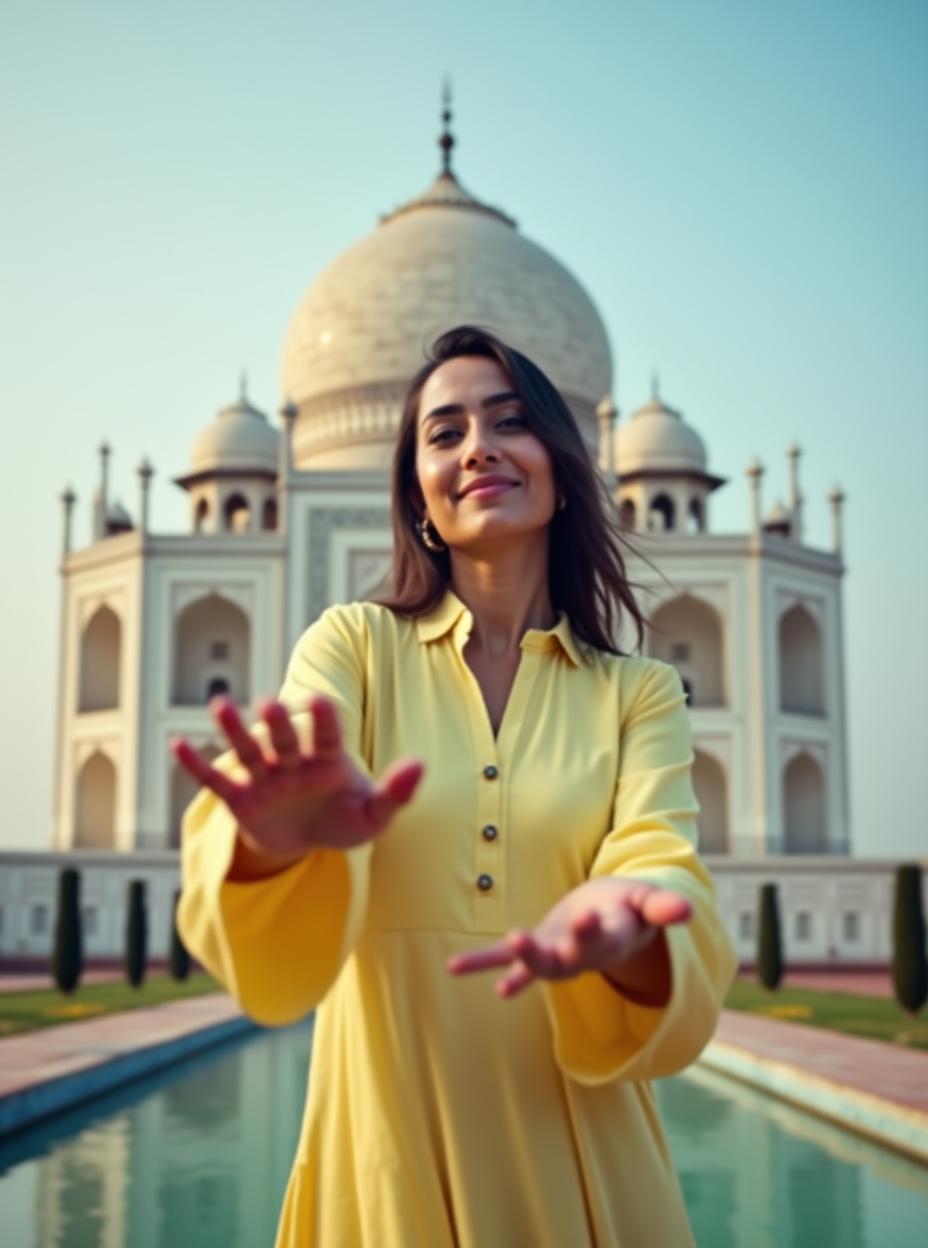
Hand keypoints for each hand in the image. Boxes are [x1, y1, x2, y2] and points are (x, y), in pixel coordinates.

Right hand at [171, 694, 424, 865]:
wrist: (309, 841)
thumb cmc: (343, 820)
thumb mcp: (373, 816)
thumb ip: (395, 792)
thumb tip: (420, 766)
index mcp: (328, 759)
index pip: (327, 735)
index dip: (323, 719)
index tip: (318, 700)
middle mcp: (293, 762)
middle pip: (284, 738)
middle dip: (277, 723)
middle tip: (269, 703)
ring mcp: (265, 779)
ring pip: (248, 750)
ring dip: (233, 730)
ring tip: (218, 705)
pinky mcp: (241, 800)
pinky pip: (216, 781)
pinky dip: (196, 766)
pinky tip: (175, 744)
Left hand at [446, 878, 691, 999]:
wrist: (612, 920)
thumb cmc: (631, 907)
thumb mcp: (648, 902)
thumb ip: (663, 907)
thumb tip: (688, 910)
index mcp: (611, 938)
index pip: (601, 937)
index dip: (591, 929)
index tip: (586, 916)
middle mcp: (581, 954)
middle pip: (564, 959)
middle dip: (543, 953)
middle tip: (521, 940)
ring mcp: (556, 955)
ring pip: (537, 965)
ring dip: (516, 960)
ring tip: (499, 947)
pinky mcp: (535, 948)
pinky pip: (503, 959)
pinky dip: (481, 963)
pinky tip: (453, 967)